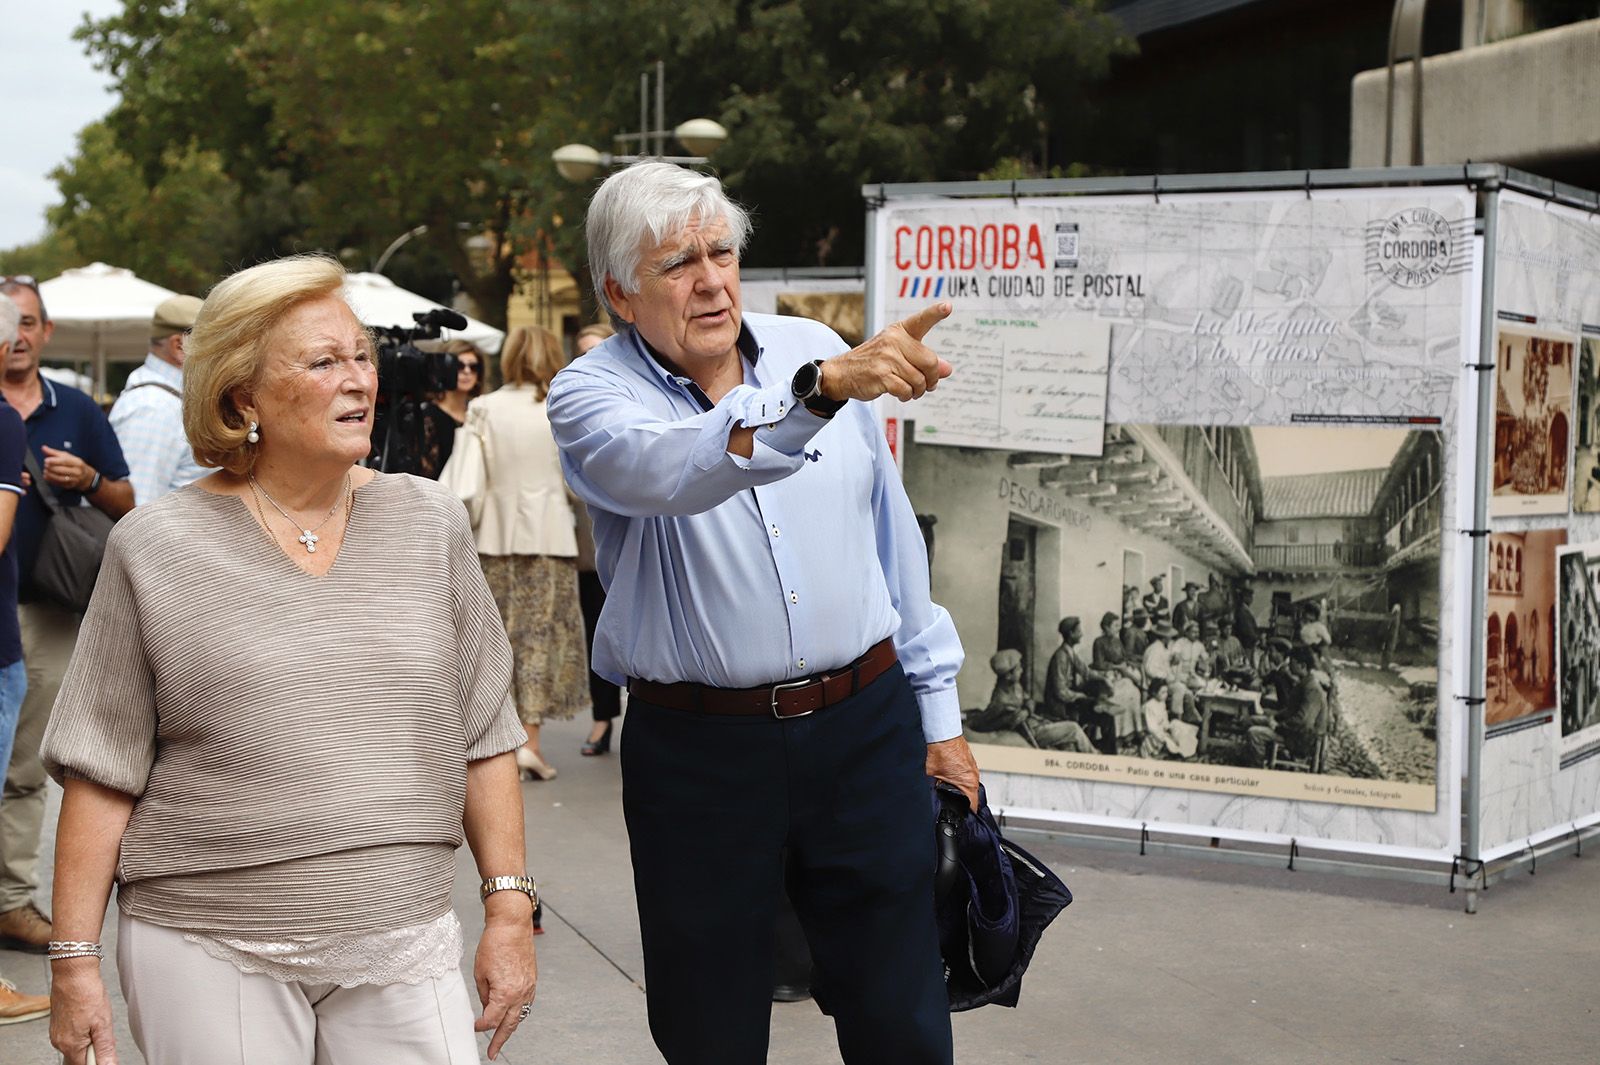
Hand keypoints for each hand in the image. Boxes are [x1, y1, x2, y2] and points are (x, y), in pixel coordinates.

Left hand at [41, 446, 94, 491]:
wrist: (86, 476)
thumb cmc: (75, 464)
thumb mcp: (67, 456)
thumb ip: (54, 452)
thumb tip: (43, 448)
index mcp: (77, 462)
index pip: (65, 461)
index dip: (54, 461)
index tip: (46, 460)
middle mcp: (77, 471)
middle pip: (61, 470)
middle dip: (51, 468)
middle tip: (45, 465)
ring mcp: (74, 479)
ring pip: (60, 478)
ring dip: (50, 475)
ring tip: (45, 471)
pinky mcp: (70, 485)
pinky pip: (59, 483)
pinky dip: (51, 480)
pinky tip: (47, 477)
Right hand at [50, 960, 119, 1064]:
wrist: (73, 973)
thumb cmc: (86, 993)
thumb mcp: (103, 1023)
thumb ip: (105, 1048)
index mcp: (70, 1045)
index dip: (99, 1059)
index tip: (106, 1048)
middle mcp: (59, 1042)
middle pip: (80, 1057)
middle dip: (94, 1048)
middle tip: (102, 1029)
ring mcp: (57, 1033)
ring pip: (77, 1045)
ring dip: (89, 1038)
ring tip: (96, 1019)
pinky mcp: (57, 1024)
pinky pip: (72, 1035)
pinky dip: (83, 1030)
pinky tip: (89, 1015)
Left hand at [473, 904, 538, 1059]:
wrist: (512, 925)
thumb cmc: (494, 945)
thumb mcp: (480, 973)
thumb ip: (484, 995)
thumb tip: (487, 1007)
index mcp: (505, 993)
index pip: (492, 1020)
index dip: (481, 1025)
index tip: (474, 1026)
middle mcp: (520, 993)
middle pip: (510, 1025)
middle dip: (500, 1040)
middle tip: (492, 1052)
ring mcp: (529, 987)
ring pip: (520, 1015)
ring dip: (510, 1027)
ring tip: (501, 1037)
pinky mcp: (532, 980)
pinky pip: (526, 1002)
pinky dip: (519, 1011)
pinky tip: (512, 1014)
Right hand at [820, 303, 953, 402]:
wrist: (842, 373)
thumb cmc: (874, 363)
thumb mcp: (899, 355)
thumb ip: (923, 360)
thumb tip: (948, 369)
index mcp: (899, 332)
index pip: (921, 320)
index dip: (935, 313)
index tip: (948, 306)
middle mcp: (893, 341)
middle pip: (930, 362)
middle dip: (932, 379)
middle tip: (928, 385)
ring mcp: (886, 358)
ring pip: (919, 380)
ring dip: (918, 391)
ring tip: (911, 391)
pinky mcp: (881, 375)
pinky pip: (906, 390)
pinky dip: (907, 396)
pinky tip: (901, 393)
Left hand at [925, 735, 980, 810]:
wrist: (943, 734)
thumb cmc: (940, 752)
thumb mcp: (933, 776)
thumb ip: (936, 788)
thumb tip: (934, 795)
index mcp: (968, 784)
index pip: (973, 806)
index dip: (966, 813)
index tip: (961, 816)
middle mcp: (974, 776)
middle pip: (972, 795)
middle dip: (962, 800)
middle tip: (951, 802)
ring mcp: (973, 768)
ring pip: (969, 784)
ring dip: (961, 787)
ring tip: (950, 787)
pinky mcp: (970, 761)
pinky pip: (967, 774)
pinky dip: (961, 777)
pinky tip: (951, 774)